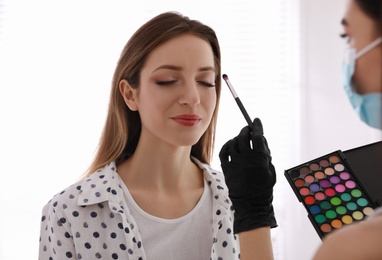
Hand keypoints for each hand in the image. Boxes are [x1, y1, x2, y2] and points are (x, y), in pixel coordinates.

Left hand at [219, 118, 276, 232]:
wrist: (251, 204)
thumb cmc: (264, 187)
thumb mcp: (270, 169)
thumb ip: (266, 154)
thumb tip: (260, 140)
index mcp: (260, 159)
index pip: (258, 136)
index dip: (257, 127)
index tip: (256, 121)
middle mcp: (246, 159)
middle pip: (243, 137)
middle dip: (246, 130)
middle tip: (248, 129)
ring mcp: (235, 163)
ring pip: (233, 143)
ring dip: (237, 138)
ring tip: (240, 139)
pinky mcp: (227, 168)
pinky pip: (224, 152)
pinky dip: (227, 146)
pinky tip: (230, 145)